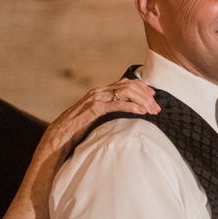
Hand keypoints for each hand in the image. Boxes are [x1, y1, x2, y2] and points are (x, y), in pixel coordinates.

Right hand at [35, 78, 159, 163]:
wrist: (59, 135)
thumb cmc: (78, 128)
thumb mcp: (97, 116)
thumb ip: (109, 110)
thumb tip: (125, 112)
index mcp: (101, 91)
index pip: (126, 83)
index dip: (143, 88)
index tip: (154, 97)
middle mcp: (99, 91)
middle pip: (129, 86)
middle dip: (146, 96)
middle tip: (157, 107)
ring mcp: (96, 98)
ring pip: (126, 92)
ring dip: (142, 100)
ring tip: (152, 110)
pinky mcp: (94, 109)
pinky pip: (116, 104)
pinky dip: (131, 106)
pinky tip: (141, 111)